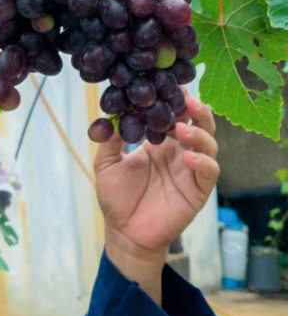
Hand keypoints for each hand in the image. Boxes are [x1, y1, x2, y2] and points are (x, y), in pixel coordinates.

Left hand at [93, 95, 218, 302]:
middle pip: (197, 124)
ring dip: (199, 132)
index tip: (169, 84)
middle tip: (185, 99)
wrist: (124, 231)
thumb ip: (109, 139)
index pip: (172, 115)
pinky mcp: (198, 189)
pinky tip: (187, 156)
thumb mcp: (106, 163)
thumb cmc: (116, 197)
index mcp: (158, 143)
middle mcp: (178, 152)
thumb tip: (109, 115)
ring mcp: (190, 169)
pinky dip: (202, 160)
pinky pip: (209, 171)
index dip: (174, 100)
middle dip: (195, 109)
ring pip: (208, 143)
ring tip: (182, 128)